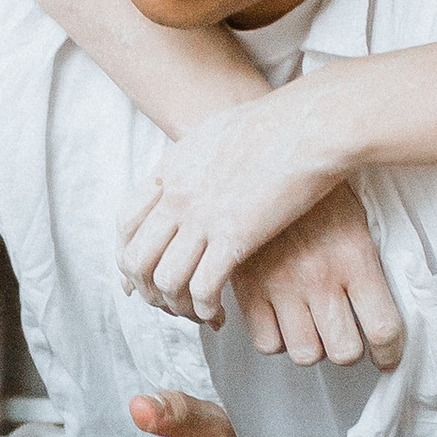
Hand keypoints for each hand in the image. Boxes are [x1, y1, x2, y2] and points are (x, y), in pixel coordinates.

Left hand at [122, 89, 403, 366]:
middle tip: (171, 304)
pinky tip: (219, 313)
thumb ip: (200, 159)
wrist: (309, 123)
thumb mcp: (220, 135)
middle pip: (136, 257)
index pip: (127, 223)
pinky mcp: (234, 236)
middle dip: (148, 291)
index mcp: (172, 169)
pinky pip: (201, 286)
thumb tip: (201, 169)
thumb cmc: (280, 124)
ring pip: (163, 279)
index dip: (127, 257)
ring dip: (176, 305)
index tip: (139, 280)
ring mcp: (202, 215)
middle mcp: (177, 194)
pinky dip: (204, 307)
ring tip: (198, 314)